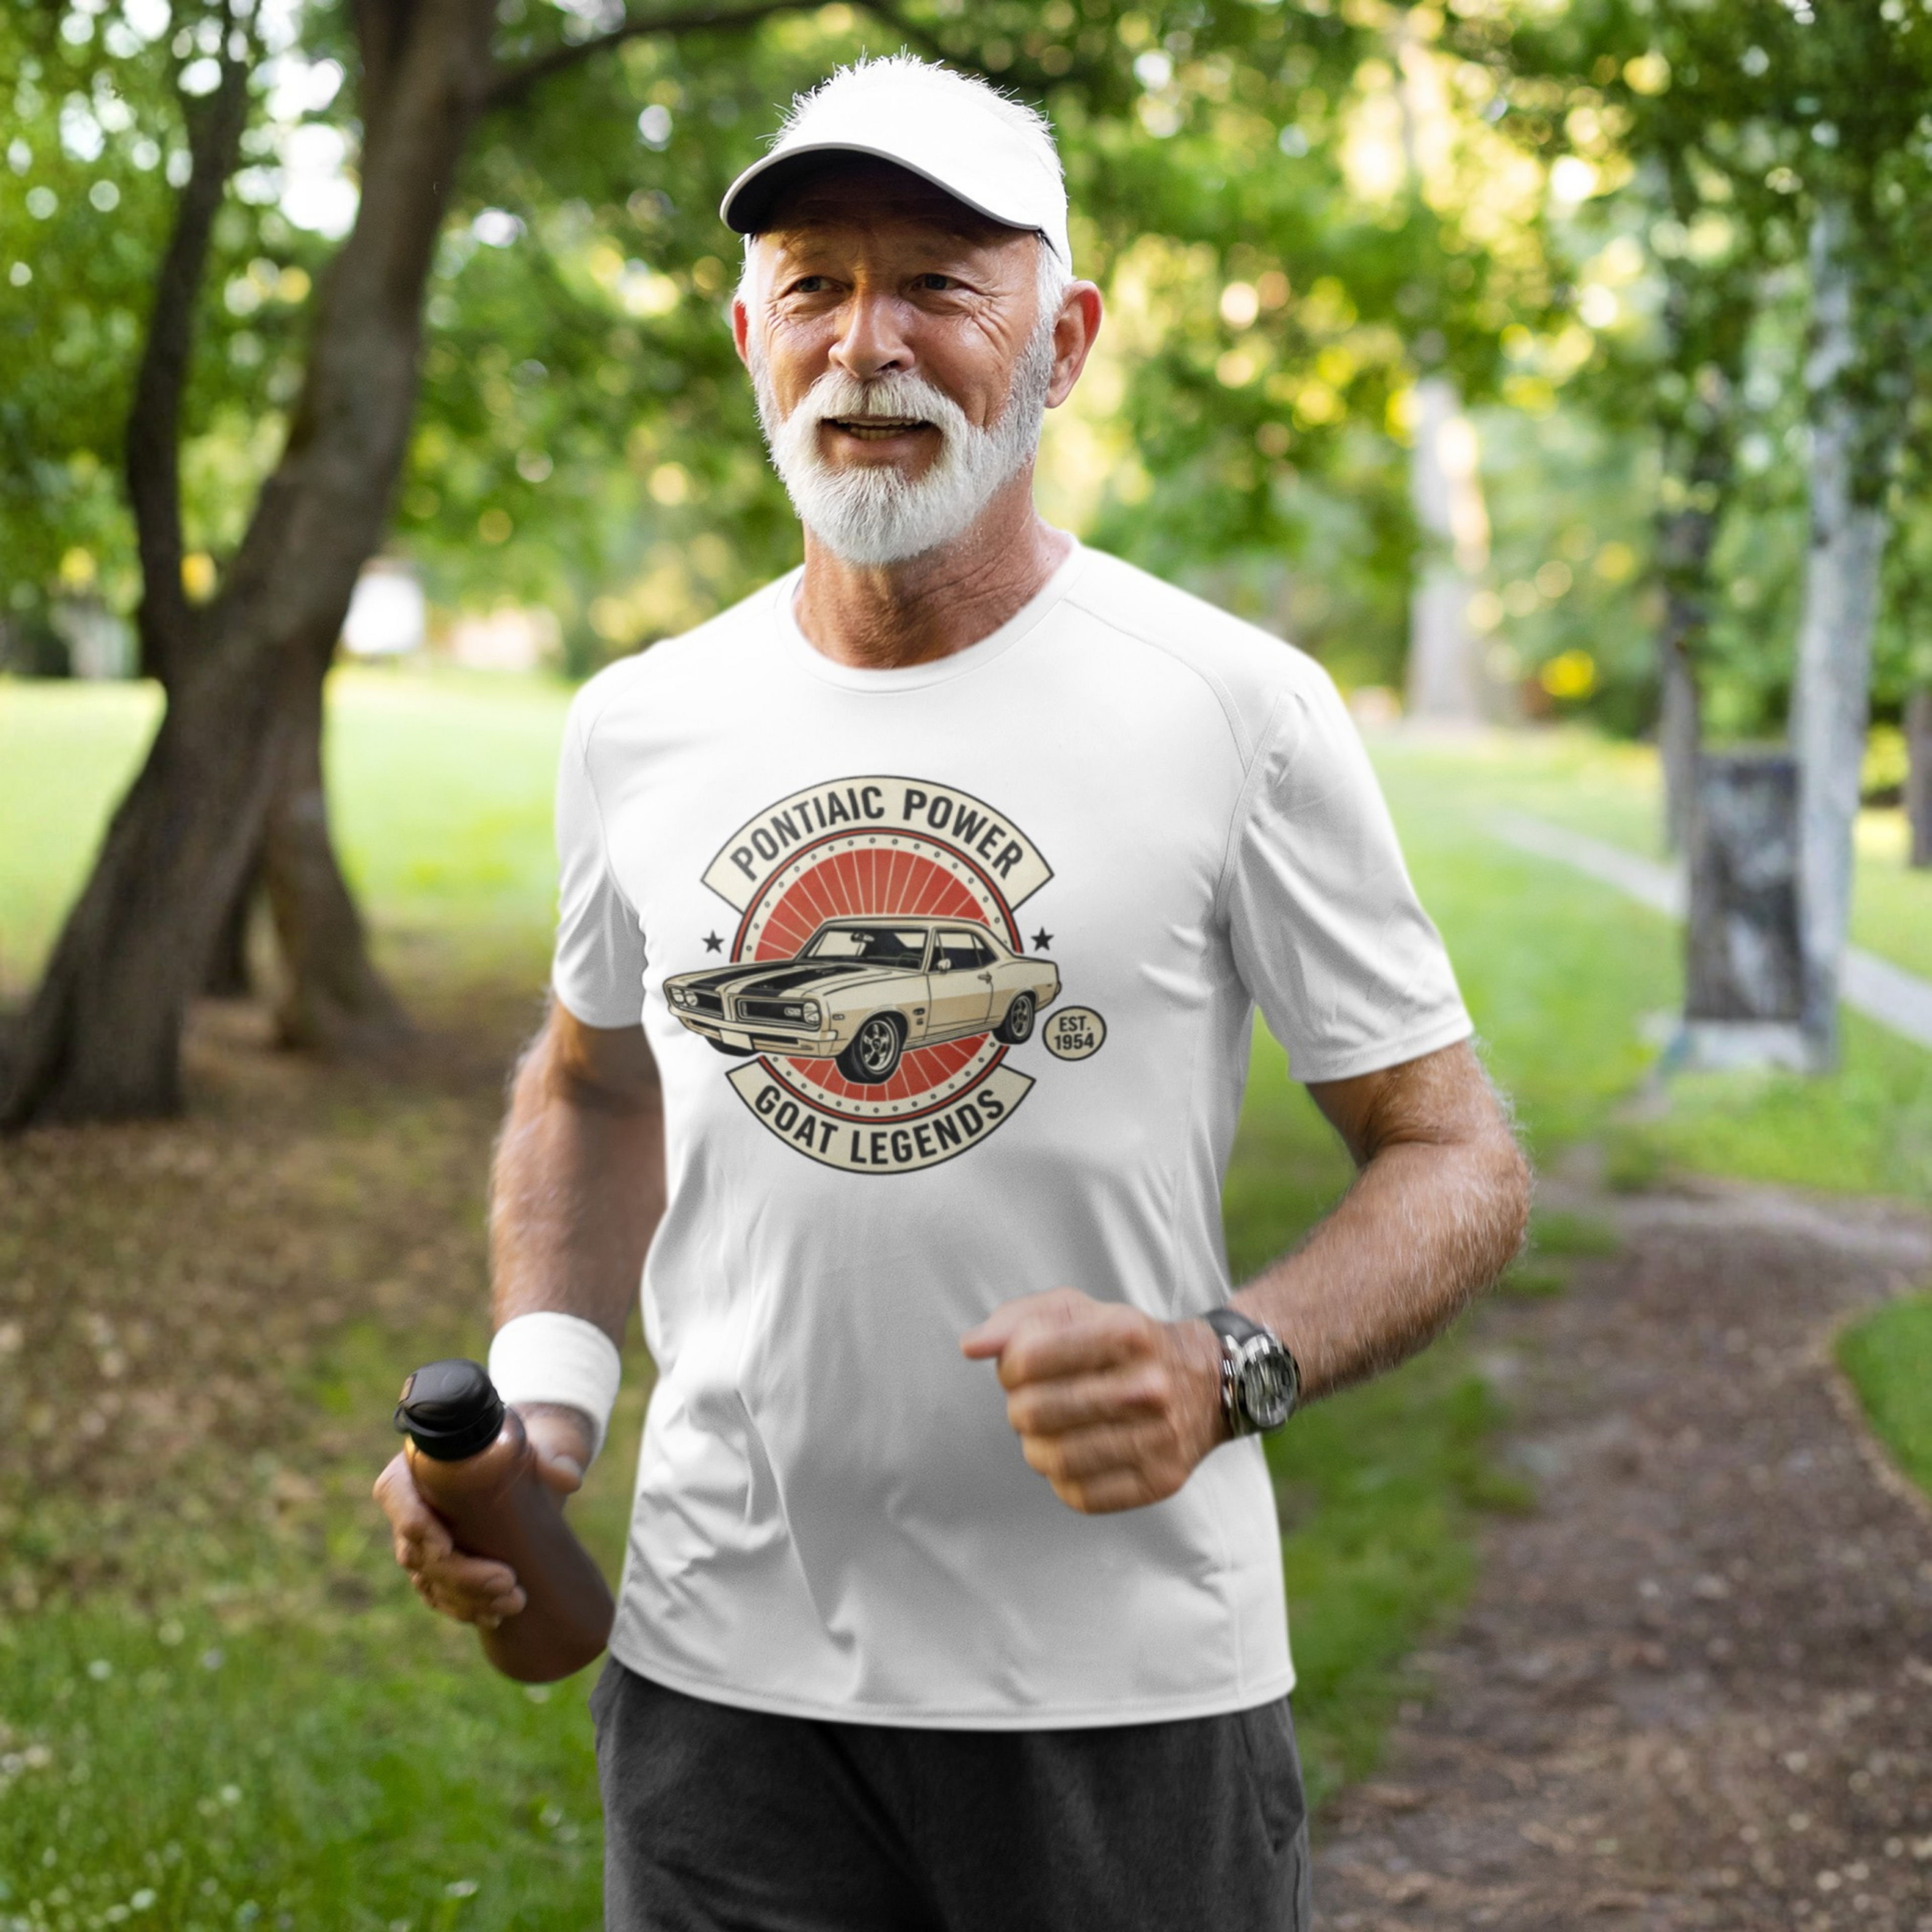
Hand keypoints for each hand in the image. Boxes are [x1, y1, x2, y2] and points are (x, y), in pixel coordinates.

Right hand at [371, 1402, 593, 1627]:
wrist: (533, 1474)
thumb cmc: (529, 1450)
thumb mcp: (544, 1445)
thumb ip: (556, 1455)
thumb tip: (569, 1478)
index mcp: (420, 1465)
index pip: (396, 1494)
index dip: (414, 1523)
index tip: (447, 1546)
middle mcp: (414, 1505)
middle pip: (417, 1550)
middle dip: (460, 1575)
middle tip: (508, 1582)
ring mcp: (423, 1543)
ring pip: (429, 1581)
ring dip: (468, 1599)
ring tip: (514, 1604)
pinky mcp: (439, 1569)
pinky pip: (441, 1596)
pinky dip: (467, 1609)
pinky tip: (496, 1617)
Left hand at [961, 1288, 1226, 1513]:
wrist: (1209, 1383)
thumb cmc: (1126, 1344)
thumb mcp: (1080, 1311)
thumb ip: (1019, 1320)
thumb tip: (971, 1346)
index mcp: (1125, 1332)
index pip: (1028, 1358)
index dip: (1009, 1367)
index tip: (1020, 1369)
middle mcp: (1147, 1385)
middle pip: (1032, 1412)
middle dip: (1019, 1407)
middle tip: (1032, 1402)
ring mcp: (1158, 1438)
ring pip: (1051, 1458)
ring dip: (1035, 1446)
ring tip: (1049, 1431)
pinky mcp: (1161, 1481)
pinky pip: (1079, 1495)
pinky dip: (1063, 1478)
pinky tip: (1076, 1454)